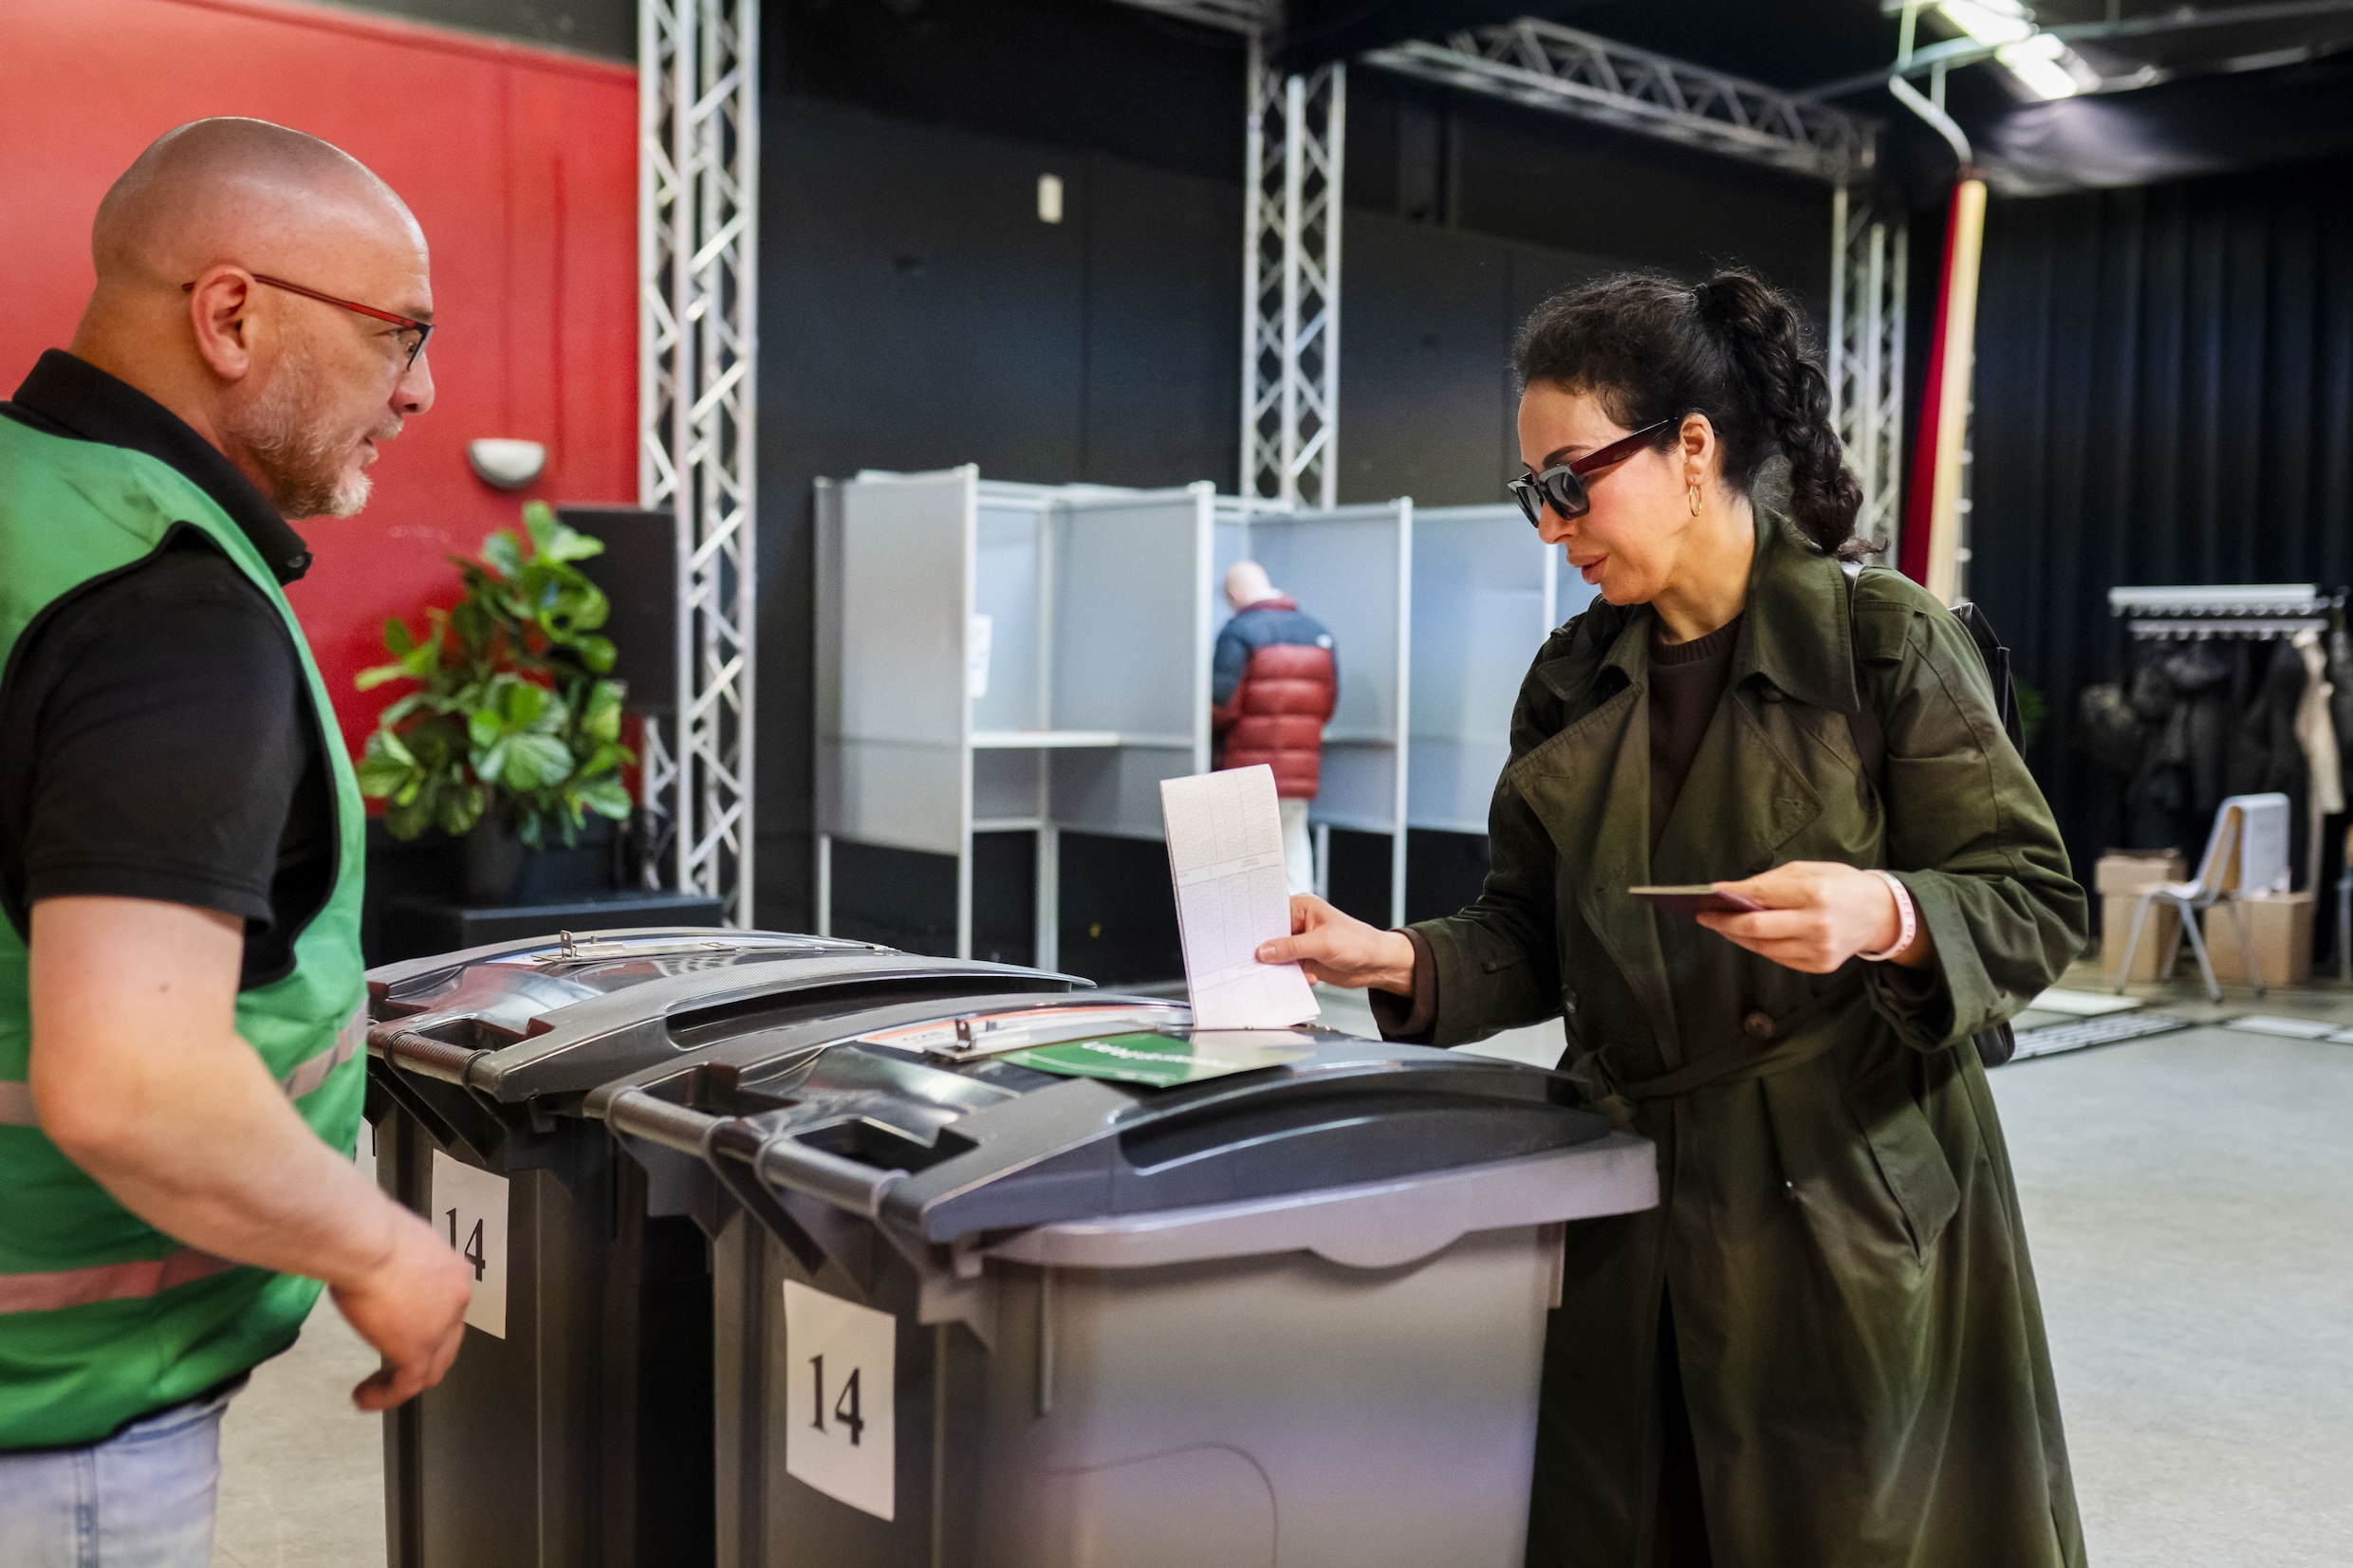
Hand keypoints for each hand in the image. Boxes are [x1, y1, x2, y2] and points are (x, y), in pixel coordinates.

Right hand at [331, 1208, 471, 1411]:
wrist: (367, 1242)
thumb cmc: (370, 1233)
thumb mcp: (393, 1244)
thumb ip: (397, 1263)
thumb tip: (381, 1269)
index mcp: (452, 1271)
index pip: (447, 1309)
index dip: (427, 1325)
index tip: (400, 1330)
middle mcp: (456, 1298)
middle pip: (447, 1341)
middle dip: (423, 1356)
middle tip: (394, 1366)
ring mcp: (441, 1326)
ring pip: (432, 1367)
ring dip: (404, 1380)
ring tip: (378, 1388)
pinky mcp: (417, 1349)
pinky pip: (407, 1385)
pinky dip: (386, 1396)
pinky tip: (365, 1396)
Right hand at [1254, 894, 1417, 992]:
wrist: (1376, 965)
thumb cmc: (1359, 943)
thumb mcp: (1323, 943)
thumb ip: (1292, 947)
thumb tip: (1265, 951)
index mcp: (1302, 908)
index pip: (1271, 913)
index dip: (1257, 924)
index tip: (1243, 937)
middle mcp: (1298, 924)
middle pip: (1270, 936)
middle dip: (1264, 949)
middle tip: (1251, 960)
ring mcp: (1300, 943)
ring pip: (1277, 955)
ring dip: (1276, 966)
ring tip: (1272, 974)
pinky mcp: (1303, 961)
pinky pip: (1287, 969)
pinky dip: (1288, 976)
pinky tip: (1297, 980)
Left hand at [1695, 862, 1930, 973]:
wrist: (1882, 914)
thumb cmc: (1842, 885)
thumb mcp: (1810, 870)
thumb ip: (1771, 882)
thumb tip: (1732, 892)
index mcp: (1815, 893)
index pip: (1760, 897)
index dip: (1730, 897)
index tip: (1709, 895)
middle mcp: (1816, 924)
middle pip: (1756, 928)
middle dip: (1724, 923)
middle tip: (1706, 916)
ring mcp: (1818, 949)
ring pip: (1763, 947)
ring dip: (1738, 937)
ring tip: (1722, 926)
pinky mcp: (1820, 966)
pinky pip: (1778, 958)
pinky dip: (1760, 947)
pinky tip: (1748, 937)